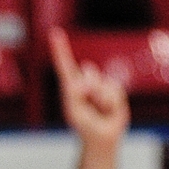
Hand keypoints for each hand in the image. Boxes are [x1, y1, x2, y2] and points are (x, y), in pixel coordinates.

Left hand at [50, 28, 128, 151]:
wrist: (102, 135)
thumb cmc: (84, 125)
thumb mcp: (75, 111)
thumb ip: (77, 93)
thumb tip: (87, 74)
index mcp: (71, 87)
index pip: (65, 65)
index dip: (60, 49)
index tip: (54, 32)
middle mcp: (85, 82)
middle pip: (89, 73)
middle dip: (92, 87)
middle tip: (89, 105)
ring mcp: (100, 85)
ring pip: (102, 85)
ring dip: (101, 101)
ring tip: (99, 110)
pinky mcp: (114, 89)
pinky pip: (114, 91)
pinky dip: (112, 103)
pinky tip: (108, 110)